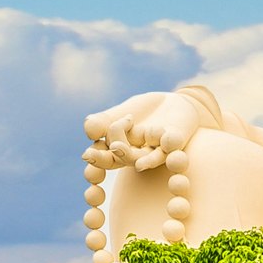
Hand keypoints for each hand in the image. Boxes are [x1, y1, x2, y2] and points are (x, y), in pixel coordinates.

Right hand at [87, 89, 201, 177]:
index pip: (103, 158)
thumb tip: (89, 130)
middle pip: (122, 160)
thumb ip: (102, 121)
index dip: (95, 159)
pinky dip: (169, 143)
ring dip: (140, 158)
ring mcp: (156, 151)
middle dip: (111, 158)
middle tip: (107, 148)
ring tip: (129, 154)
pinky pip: (172, 146)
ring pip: (146, 158)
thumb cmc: (141, 112)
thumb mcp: (118, 112)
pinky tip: (167, 141)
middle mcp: (136, 155)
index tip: (87, 155)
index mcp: (118, 150)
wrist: (171, 102)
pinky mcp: (175, 143)